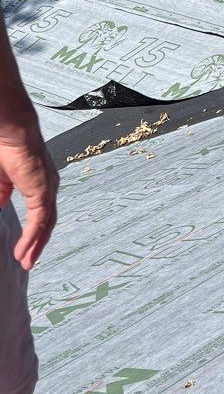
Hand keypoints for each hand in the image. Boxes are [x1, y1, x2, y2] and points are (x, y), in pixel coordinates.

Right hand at [0, 105, 58, 270]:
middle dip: (37, 243)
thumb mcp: (0, 178)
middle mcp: (48, 187)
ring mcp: (48, 190)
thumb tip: (0, 206)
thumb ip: (1, 193)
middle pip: (46, 222)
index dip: (33, 230)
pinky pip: (39, 222)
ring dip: (35, 245)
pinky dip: (31, 238)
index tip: (24, 246)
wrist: (11, 131)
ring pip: (45, 226)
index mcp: (39, 182)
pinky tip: (23, 251)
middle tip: (28, 260)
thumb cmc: (5, 146)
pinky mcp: (43, 193)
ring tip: (25, 262)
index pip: (40, 212)